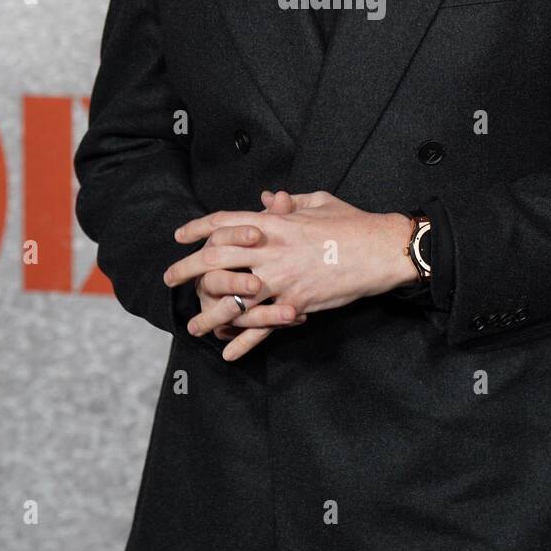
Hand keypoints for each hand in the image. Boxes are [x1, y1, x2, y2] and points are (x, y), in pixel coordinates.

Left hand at [169, 190, 412, 360]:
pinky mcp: (296, 303)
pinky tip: (229, 352)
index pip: (224, 222)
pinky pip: (263, 326)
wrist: (380, 249)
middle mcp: (270, 250)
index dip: (198, 228)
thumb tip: (268, 198)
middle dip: (188, 269)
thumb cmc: (352, 222)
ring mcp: (281, 279)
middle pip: (216, 260)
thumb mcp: (318, 201)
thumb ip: (289, 202)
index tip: (180, 236)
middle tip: (170, 278)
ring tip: (193, 326)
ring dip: (209, 314)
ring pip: (233, 300)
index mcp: (274, 223)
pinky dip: (244, 341)